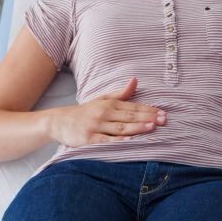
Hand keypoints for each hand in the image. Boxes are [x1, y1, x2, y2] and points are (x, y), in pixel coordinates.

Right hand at [47, 77, 165, 146]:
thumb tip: (135, 80)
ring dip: (136, 127)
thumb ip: (121, 93)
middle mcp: (104, 113)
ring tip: (151, 127)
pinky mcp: (88, 139)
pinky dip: (117, 140)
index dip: (149, 110)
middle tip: (163, 120)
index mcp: (109, 104)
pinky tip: (129, 140)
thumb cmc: (85, 112)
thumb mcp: (102, 100)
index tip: (163, 113)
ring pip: (119, 127)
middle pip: (129, 116)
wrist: (58, 121)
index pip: (133, 107)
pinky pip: (105, 140)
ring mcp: (96, 126)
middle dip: (147, 118)